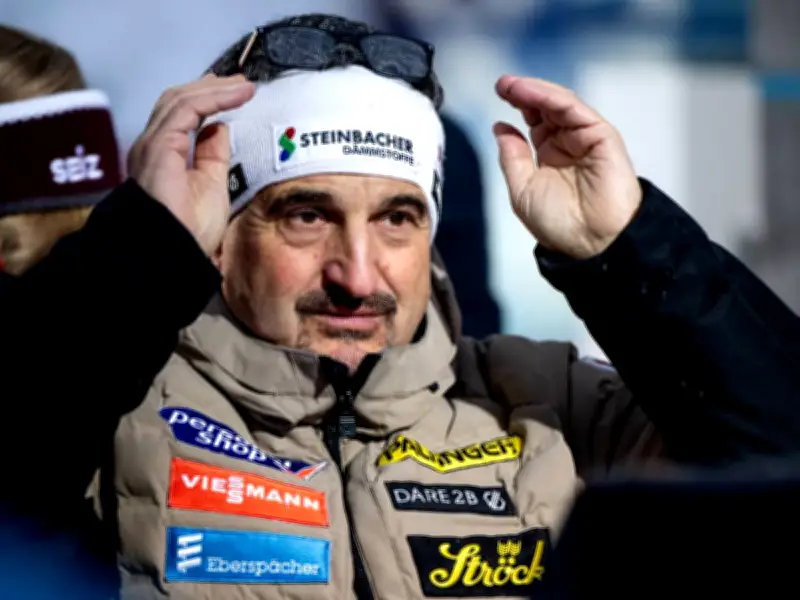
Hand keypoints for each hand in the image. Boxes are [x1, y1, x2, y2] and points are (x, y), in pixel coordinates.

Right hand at [128, 74, 254, 254]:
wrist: (173, 252)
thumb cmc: (190, 231)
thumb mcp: (212, 185)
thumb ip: (213, 155)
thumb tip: (219, 127)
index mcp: (163, 156)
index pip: (182, 116)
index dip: (208, 100)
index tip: (236, 94)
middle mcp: (153, 146)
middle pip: (180, 101)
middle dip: (212, 88)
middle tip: (241, 83)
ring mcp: (153, 144)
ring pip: (182, 99)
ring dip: (216, 89)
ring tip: (244, 86)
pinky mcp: (159, 145)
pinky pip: (188, 109)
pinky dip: (214, 97)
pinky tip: (237, 95)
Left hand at [493, 75, 641, 258]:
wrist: (591, 243)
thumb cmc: (559, 225)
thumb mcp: (522, 190)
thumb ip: (512, 157)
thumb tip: (500, 127)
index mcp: (550, 155)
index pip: (533, 121)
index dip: (517, 105)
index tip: (498, 93)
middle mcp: (568, 143)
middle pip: (545, 108)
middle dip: (523, 93)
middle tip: (502, 84)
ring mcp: (585, 138)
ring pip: (559, 105)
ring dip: (535, 92)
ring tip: (511, 86)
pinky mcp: (601, 136)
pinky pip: (576, 110)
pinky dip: (552, 99)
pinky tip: (531, 93)